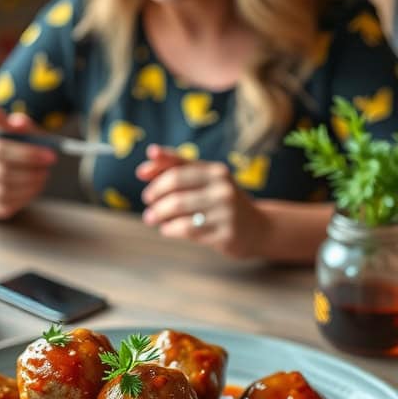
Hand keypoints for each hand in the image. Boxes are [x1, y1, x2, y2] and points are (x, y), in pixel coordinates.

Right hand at [0, 93, 57, 219]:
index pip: (0, 150)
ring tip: (42, 175)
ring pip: (4, 192)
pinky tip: (34, 186)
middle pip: (2, 173)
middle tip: (48, 167)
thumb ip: (11, 121)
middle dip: (31, 171)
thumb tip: (19, 122)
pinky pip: (5, 206)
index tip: (50, 154)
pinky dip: (24, 198)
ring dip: (30, 185)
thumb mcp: (1, 126)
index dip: (27, 154)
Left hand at [136, 144, 270, 258]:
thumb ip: (176, 169)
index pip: (177, 165)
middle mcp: (222, 188)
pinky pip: (187, 229)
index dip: (155, 170)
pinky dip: (170, 229)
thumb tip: (144, 165)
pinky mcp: (225, 233)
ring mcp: (225, 211)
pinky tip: (167, 229)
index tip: (141, 175)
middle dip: (155, 196)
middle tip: (148, 205)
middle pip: (175, 187)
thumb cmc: (222, 202)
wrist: (257, 229)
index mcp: (216, 171)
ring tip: (151, 219)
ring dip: (158, 214)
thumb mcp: (205, 182)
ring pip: (178, 209)